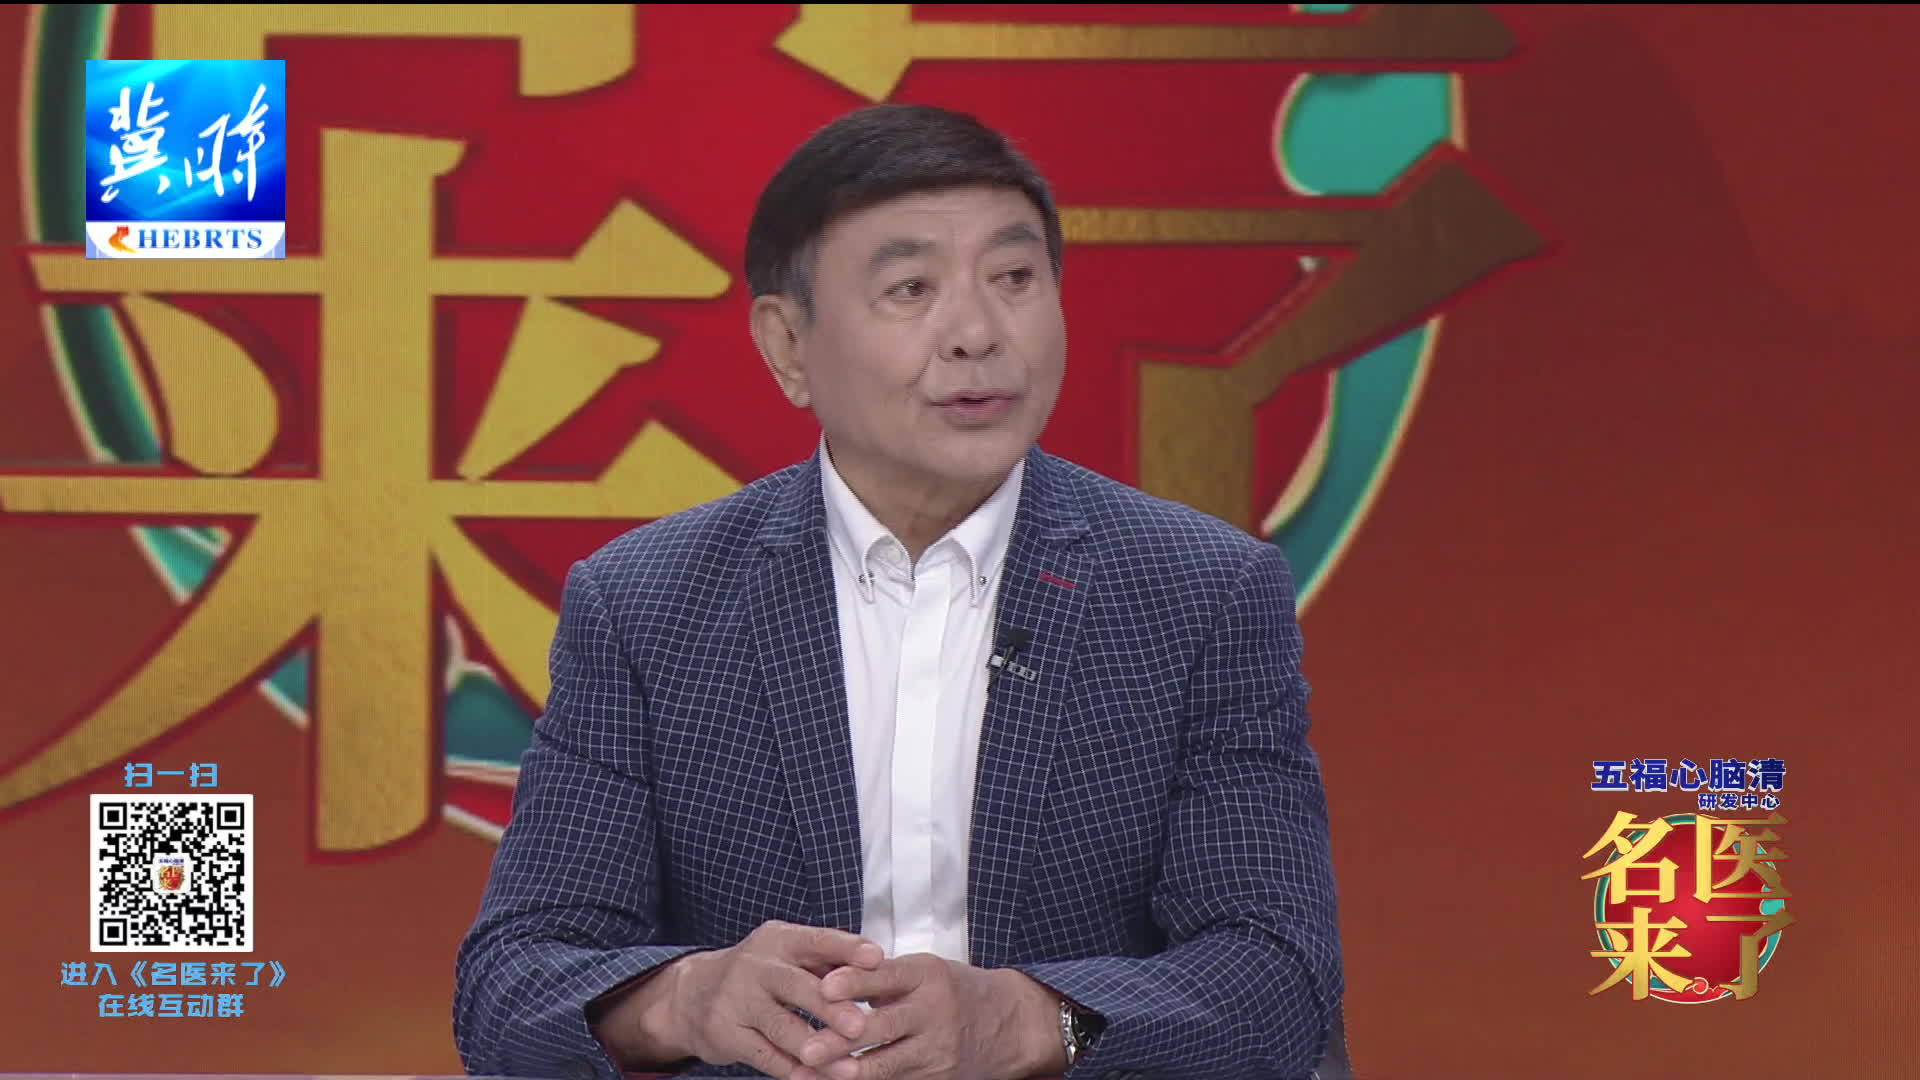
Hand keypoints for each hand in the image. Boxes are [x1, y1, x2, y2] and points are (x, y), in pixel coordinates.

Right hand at [593, 920, 883, 1077]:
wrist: (694, 993)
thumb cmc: (761, 973)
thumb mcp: (788, 955)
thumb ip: (826, 961)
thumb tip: (876, 969)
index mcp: (780, 940)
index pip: (816, 939)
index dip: (847, 948)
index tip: (876, 958)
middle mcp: (757, 966)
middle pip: (797, 986)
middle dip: (830, 1007)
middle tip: (860, 1025)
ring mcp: (737, 999)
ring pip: (781, 1026)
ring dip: (815, 1048)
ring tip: (846, 1066)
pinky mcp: (725, 1033)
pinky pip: (764, 1055)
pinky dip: (791, 1070)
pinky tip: (814, 1078)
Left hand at [795, 954, 1065, 1079]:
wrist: (1009, 1023)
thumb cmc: (952, 990)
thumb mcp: (925, 971)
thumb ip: (881, 977)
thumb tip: (826, 981)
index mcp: (927, 975)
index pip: (886, 977)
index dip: (855, 983)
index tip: (825, 987)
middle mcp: (934, 1012)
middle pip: (882, 1027)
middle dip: (841, 1040)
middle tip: (808, 1049)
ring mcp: (937, 1050)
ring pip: (884, 1066)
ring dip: (845, 1073)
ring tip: (811, 1076)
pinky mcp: (938, 1079)